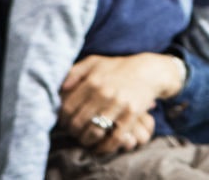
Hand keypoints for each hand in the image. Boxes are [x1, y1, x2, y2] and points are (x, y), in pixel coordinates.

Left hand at [59, 53, 186, 153]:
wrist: (148, 71)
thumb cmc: (117, 68)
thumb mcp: (94, 62)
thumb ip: (73, 72)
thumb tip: (59, 89)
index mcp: (92, 81)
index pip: (67, 108)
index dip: (62, 119)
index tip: (64, 122)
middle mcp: (104, 93)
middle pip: (78, 123)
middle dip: (73, 132)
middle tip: (75, 132)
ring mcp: (119, 104)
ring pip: (94, 132)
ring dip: (86, 140)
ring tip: (86, 138)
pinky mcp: (132, 114)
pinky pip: (114, 138)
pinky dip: (105, 146)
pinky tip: (101, 146)